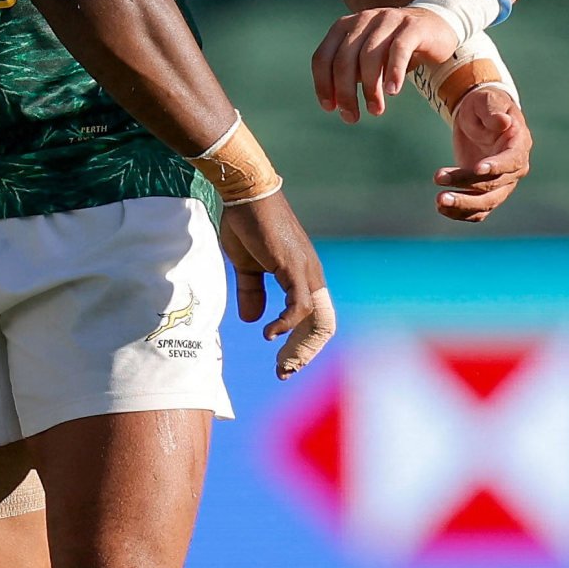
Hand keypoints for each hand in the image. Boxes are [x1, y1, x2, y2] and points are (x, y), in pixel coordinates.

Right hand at [216, 187, 337, 376]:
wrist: (246, 194)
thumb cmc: (247, 224)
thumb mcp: (246, 265)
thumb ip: (251, 291)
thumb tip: (252, 320)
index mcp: (303, 276)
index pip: (314, 318)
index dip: (300, 343)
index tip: (282, 362)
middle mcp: (311, 275)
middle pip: (322, 325)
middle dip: (304, 354)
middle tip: (285, 373)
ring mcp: (306, 272)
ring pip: (317, 320)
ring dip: (299, 347)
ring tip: (281, 364)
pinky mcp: (294, 268)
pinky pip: (299, 306)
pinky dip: (286, 324)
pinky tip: (270, 334)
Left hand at [315, 4, 459, 121]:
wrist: (434, 27)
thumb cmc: (394, 49)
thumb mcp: (367, 59)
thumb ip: (350, 74)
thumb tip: (336, 104)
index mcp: (344, 27)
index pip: (323, 57)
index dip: (323, 85)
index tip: (331, 108)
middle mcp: (363, 20)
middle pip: (344, 59)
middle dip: (345, 92)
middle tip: (352, 117)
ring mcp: (388, 20)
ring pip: (369, 56)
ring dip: (370, 88)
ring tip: (375, 110)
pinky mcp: (412, 26)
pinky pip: (399, 50)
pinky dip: (393, 72)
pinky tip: (393, 91)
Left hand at [435, 86, 528, 222]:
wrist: (479, 117)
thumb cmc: (485, 104)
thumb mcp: (486, 100)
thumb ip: (493, 112)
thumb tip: (503, 122)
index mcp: (519, 144)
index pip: (512, 161)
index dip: (496, 166)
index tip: (476, 169)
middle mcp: (514, 169)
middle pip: (495, 185)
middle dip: (468, 185)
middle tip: (439, 178)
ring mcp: (501, 184)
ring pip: (486, 202)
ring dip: (463, 205)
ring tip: (439, 201)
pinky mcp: (485, 192)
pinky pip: (476, 210)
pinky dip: (460, 212)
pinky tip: (440, 208)